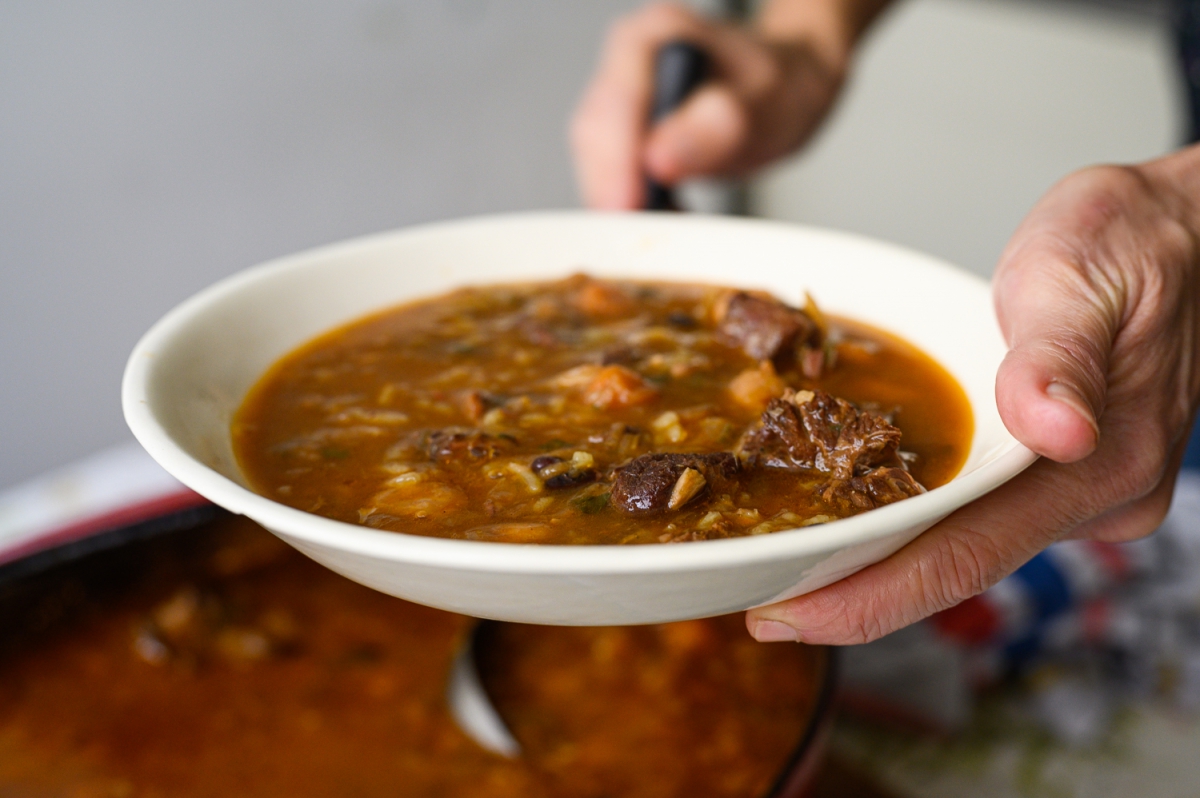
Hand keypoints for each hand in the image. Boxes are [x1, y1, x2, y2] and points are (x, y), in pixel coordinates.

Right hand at [570, 1, 882, 209]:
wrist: (788, 90)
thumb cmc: (779, 88)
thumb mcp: (766, 103)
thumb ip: (719, 126)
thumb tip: (659, 159)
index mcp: (653, 39)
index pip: (615, 104)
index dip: (614, 163)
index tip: (626, 207)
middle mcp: (628, 65)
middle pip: (595, 137)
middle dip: (615, 192)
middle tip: (648, 237)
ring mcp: (621, 101)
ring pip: (598, 164)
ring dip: (626, 205)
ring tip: (673, 227)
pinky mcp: (622, 136)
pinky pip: (611, 178)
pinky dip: (637, 208)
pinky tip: (668, 218)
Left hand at [747, 146, 1199, 643]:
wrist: (1180, 235)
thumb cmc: (1132, 243)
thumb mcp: (1083, 274)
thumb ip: (1058, 353)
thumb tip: (1054, 427)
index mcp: (1101, 457)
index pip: (965, 555)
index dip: (869, 597)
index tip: (789, 615)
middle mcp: (1092, 496)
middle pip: (951, 568)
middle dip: (852, 594)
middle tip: (761, 607)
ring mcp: (1077, 494)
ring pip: (959, 548)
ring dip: (873, 566)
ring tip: (786, 572)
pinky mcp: (1059, 477)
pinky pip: (971, 517)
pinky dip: (905, 528)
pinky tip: (851, 523)